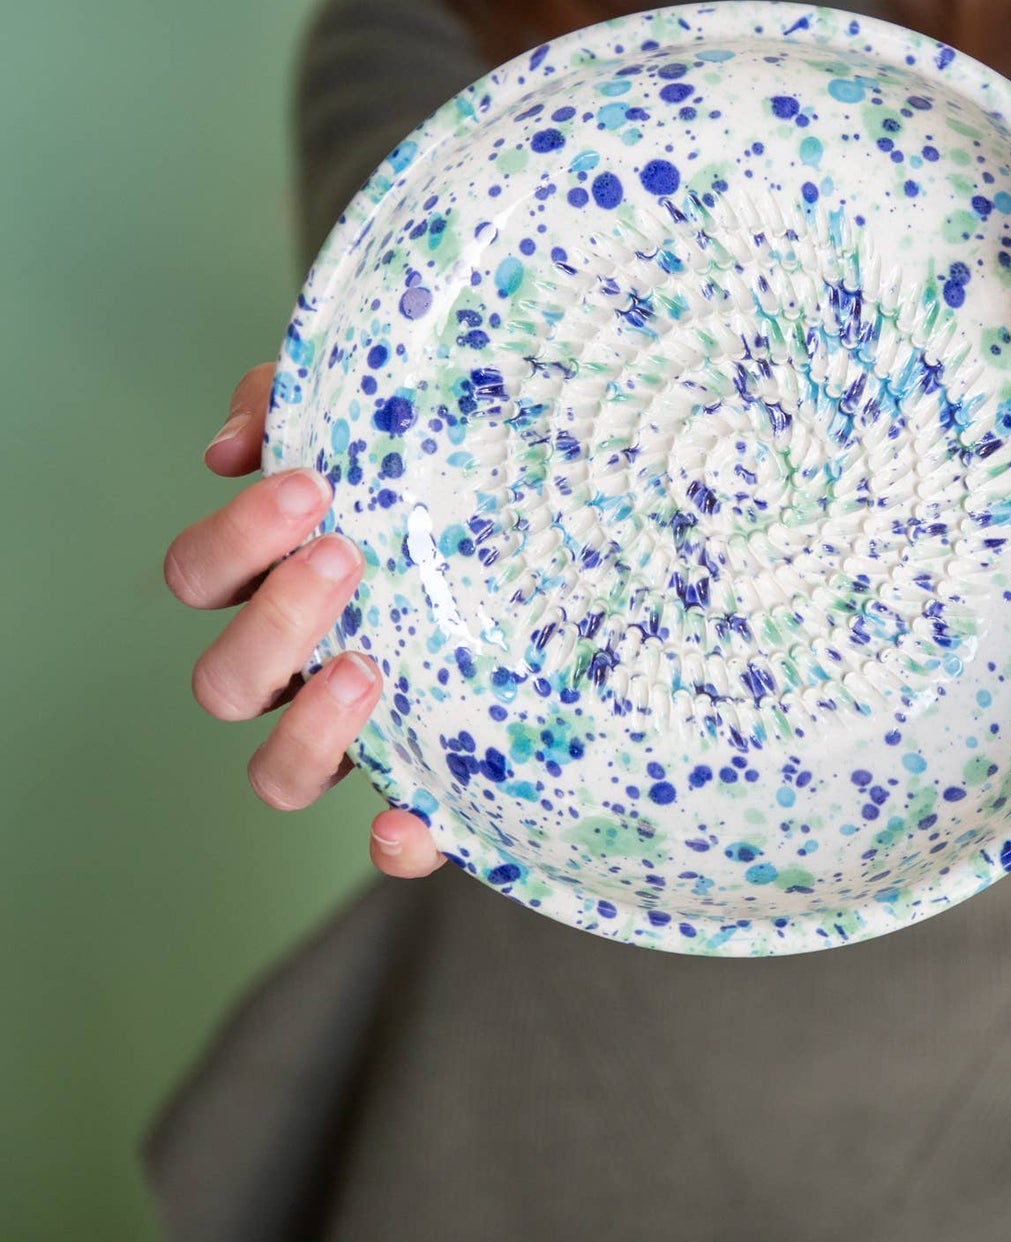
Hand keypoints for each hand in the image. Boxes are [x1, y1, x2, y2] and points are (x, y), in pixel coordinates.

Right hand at [164, 362, 446, 876]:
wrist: (578, 523)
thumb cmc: (449, 471)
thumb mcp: (383, 414)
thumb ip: (299, 403)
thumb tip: (235, 444)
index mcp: (277, 583)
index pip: (201, 578)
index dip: (234, 542)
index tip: (311, 487)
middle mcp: (300, 668)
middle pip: (224, 683)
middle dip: (275, 619)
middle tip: (346, 557)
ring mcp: (359, 733)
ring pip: (279, 774)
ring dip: (307, 729)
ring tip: (369, 666)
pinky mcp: (430, 780)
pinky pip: (393, 837)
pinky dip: (391, 839)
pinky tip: (406, 816)